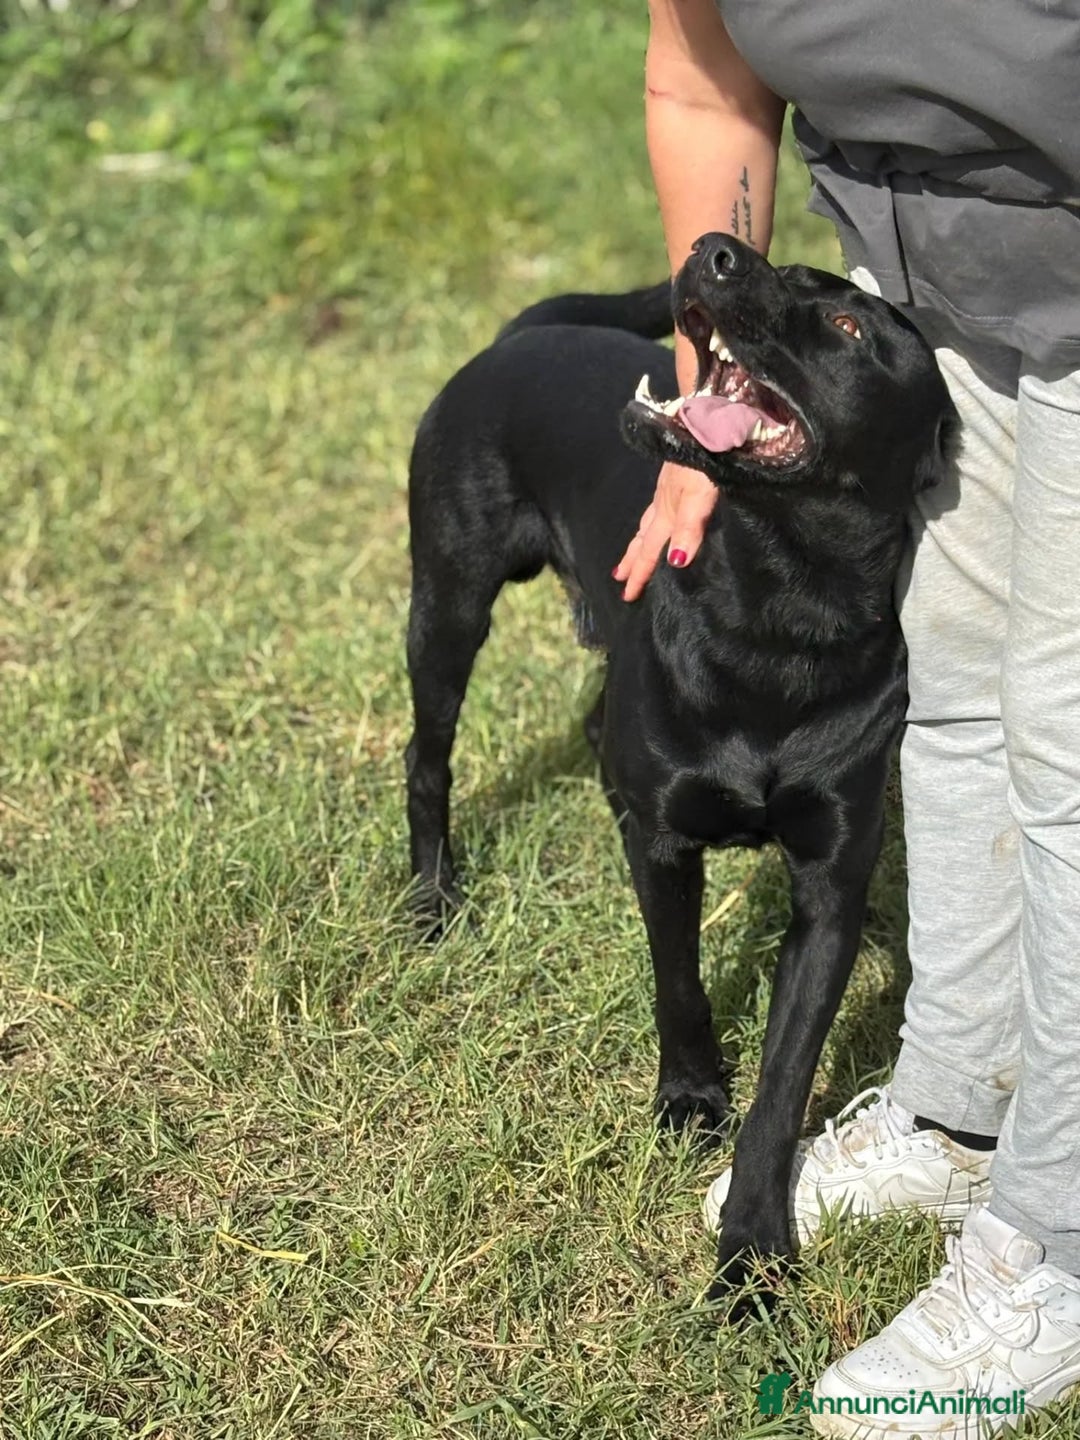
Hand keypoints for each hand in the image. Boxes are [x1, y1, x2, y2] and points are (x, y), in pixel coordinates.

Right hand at [613, 460, 720, 600]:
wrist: (706, 418)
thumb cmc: (705, 457)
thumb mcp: (699, 495)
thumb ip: (689, 526)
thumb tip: (674, 561)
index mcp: (668, 511)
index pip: (650, 549)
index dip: (640, 572)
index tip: (628, 595)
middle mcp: (664, 501)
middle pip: (643, 537)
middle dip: (633, 559)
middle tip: (619, 578)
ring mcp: (669, 486)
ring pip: (649, 520)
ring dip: (639, 539)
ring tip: (632, 551)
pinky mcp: (677, 474)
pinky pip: (658, 505)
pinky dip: (653, 519)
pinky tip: (660, 513)